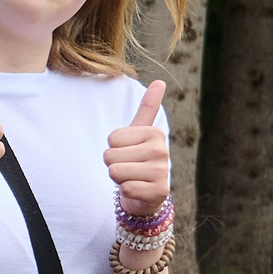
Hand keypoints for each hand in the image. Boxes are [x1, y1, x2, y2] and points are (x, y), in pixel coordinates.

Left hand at [104, 82, 169, 216]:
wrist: (147, 192)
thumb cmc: (137, 158)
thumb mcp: (139, 132)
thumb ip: (147, 108)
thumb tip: (159, 81)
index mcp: (154, 133)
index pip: (111, 138)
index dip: (113, 148)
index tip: (127, 152)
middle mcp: (161, 150)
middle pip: (110, 156)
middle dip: (113, 164)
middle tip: (128, 167)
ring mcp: (162, 172)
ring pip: (115, 172)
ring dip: (119, 178)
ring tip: (132, 177)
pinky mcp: (159, 192)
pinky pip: (125, 189)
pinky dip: (126, 192)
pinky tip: (137, 190)